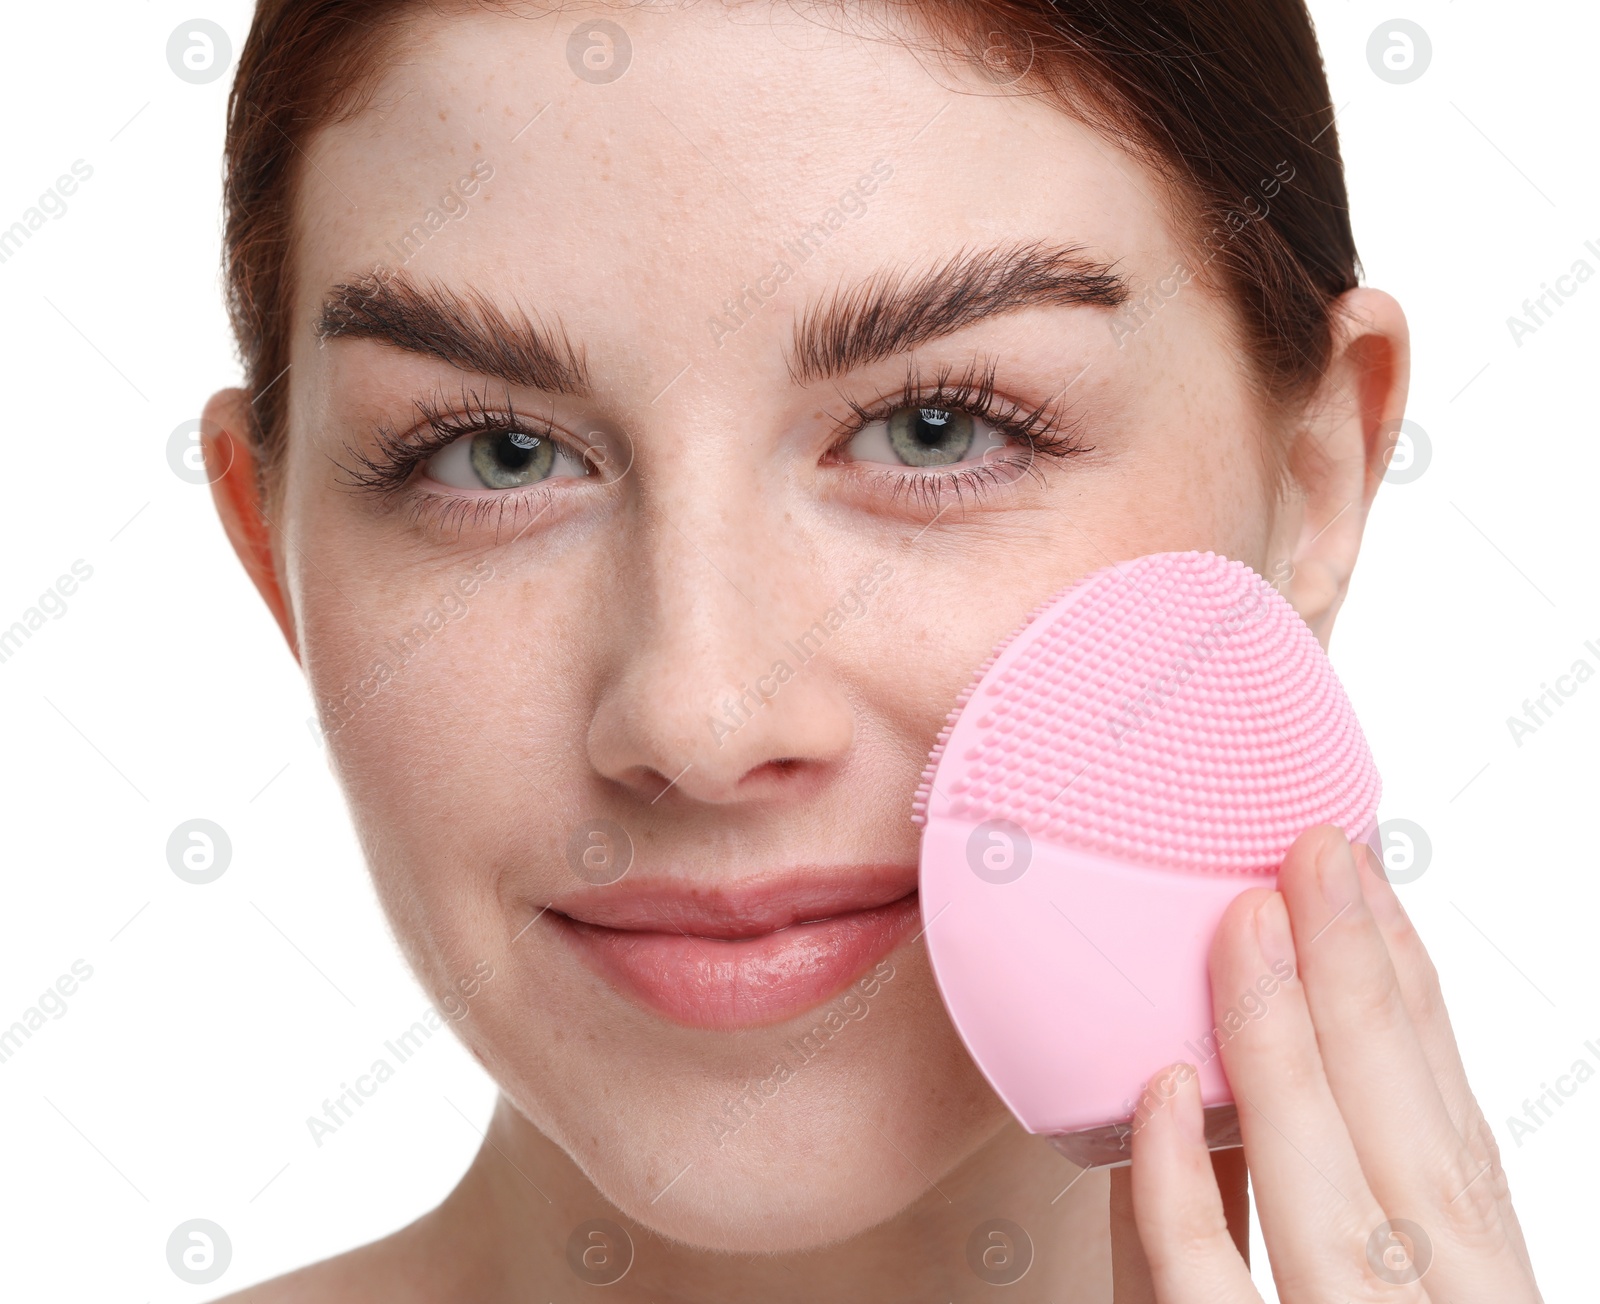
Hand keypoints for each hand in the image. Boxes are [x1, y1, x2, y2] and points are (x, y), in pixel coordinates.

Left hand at [1125, 823, 1542, 1301]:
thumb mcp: (1367, 1300)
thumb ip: (1326, 1214)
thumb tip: (1227, 1080)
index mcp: (1471, 1296)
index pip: (1451, 1136)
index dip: (1413, 1002)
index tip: (1371, 881)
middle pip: (1409, 1145)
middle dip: (1362, 985)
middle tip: (1315, 850)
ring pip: (1330, 1203)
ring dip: (1285, 1050)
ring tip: (1246, 920)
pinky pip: (1207, 1299)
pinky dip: (1184, 1196)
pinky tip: (1157, 1093)